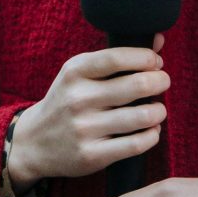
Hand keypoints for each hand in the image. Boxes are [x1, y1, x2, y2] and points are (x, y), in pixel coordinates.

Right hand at [4, 43, 168, 191]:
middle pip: (136, 85)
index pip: (118, 57)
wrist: (34, 142)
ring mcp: (84, 128)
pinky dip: (152, 135)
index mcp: (74, 72)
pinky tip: (151, 130)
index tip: (156, 62)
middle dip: (160, 81)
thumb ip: (116, 58)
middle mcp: (78, 98)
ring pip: (141, 116)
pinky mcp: (91, 155)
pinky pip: (135, 144)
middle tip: (163, 82)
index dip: (146, 57)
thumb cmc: (66, 101)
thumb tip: (158, 41)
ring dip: (159, 111)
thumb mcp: (79, 74)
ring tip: (158, 109)